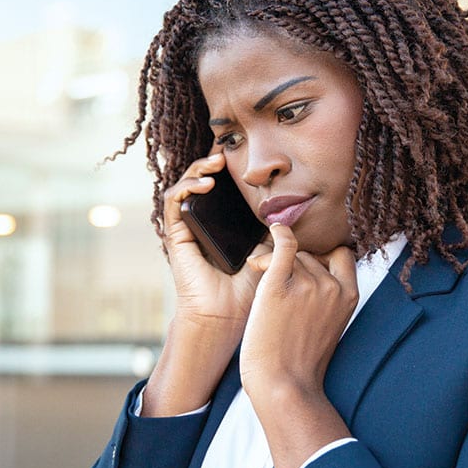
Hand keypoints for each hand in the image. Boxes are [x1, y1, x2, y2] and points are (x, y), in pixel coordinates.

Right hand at [142, 152, 270, 416]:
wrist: (229, 317)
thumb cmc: (251, 290)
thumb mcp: (270, 250)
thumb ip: (277, 228)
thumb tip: (295, 204)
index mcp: (224, 224)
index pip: (223, 187)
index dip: (229, 167)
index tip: (243, 150)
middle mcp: (203, 222)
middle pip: (202, 179)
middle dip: (212, 161)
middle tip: (226, 150)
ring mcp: (187, 227)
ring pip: (185, 185)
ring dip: (197, 168)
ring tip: (216, 162)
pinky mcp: (176, 235)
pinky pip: (173, 202)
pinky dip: (186, 187)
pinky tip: (205, 185)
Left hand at [239, 222, 357, 398]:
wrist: (283, 385)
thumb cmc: (299, 362)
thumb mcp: (328, 326)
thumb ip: (326, 298)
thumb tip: (309, 270)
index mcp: (349, 296)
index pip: (341, 256)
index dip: (324, 257)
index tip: (306, 267)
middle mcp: (332, 287)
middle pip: (310, 256)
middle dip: (292, 264)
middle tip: (272, 278)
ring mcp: (308, 284)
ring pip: (291, 255)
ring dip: (274, 261)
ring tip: (259, 275)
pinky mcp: (279, 285)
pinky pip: (283, 245)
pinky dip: (278, 234)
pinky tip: (272, 230)